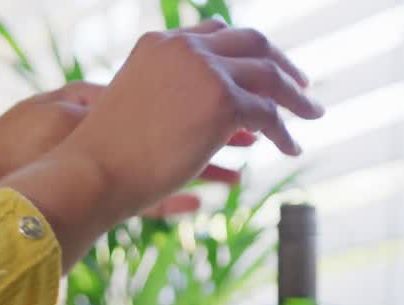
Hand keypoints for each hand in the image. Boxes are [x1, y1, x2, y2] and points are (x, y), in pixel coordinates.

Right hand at [0, 20, 321, 260]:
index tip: (261, 69)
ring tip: (312, 114)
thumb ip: (169, 102)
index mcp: (158, 44)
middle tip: (300, 85)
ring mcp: (205, 70)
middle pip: (251, 42)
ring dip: (295, 96)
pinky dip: (284, 131)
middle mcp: (184, 47)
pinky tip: (290, 149)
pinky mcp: (223, 100)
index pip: (214, 32)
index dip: (244, 50)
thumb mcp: (135, 113)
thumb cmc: (103, 159)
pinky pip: (268, 113)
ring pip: (268, 74)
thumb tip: (204, 122)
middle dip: (281, 63)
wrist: (91, 171)